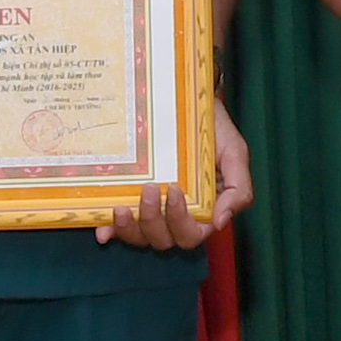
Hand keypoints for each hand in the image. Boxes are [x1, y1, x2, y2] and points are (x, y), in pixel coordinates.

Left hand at [97, 102, 251, 250]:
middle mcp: (175, 215)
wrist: (185, 101)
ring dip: (130, 229)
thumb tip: (219, 222)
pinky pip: (116, 226)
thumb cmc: (213, 129)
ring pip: (139, 237)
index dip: (181, 221)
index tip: (175, 189)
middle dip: (153, 221)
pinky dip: (110, 231)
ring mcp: (151, 209)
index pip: (191, 234)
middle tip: (150, 189)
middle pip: (163, 240)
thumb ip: (238, 189)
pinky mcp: (129, 199)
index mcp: (202, 210)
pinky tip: (102, 230)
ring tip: (121, 206)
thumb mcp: (235, 154)